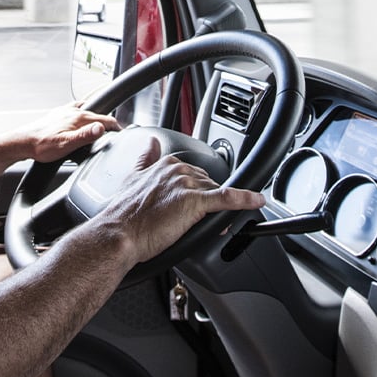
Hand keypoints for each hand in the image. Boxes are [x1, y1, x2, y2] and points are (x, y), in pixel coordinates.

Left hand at [20, 101, 120, 162]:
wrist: (23, 143)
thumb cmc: (42, 146)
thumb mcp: (66, 145)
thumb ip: (85, 136)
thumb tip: (101, 128)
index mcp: (78, 118)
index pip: (104, 119)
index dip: (116, 127)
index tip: (122, 132)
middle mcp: (73, 111)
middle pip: (98, 113)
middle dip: (108, 120)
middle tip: (116, 129)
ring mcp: (65, 112)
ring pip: (87, 109)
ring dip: (96, 114)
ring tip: (102, 120)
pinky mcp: (57, 114)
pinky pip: (75, 109)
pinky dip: (83, 111)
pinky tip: (80, 116)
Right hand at [101, 136, 264, 264]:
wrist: (119, 233)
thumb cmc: (124, 213)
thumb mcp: (133, 177)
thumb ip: (145, 158)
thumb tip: (151, 143)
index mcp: (166, 164)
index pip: (194, 174)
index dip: (197, 191)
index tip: (195, 203)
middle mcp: (178, 170)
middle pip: (208, 184)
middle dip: (209, 201)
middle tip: (201, 219)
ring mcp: (188, 185)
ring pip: (217, 193)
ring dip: (222, 209)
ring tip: (215, 225)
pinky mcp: (195, 202)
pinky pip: (227, 198)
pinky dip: (245, 199)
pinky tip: (256, 200)